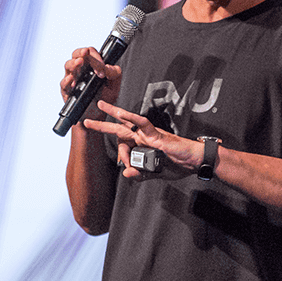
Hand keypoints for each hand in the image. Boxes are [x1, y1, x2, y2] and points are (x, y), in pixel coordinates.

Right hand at [60, 47, 122, 114]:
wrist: (97, 116)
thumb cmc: (103, 99)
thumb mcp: (113, 86)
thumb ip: (114, 74)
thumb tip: (108, 67)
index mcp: (91, 66)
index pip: (91, 53)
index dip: (96, 57)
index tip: (103, 67)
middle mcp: (80, 70)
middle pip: (76, 54)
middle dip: (81, 52)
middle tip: (86, 53)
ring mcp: (72, 80)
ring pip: (68, 66)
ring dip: (74, 63)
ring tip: (80, 62)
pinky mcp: (67, 91)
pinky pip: (63, 83)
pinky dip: (67, 80)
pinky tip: (72, 79)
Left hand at [83, 100, 205, 179]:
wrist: (194, 161)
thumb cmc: (178, 164)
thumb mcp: (155, 172)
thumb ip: (141, 173)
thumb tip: (126, 174)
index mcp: (142, 146)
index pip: (123, 144)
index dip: (119, 154)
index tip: (122, 164)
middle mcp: (144, 137)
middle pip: (119, 128)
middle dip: (103, 124)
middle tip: (87, 120)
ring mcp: (149, 135)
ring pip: (128, 122)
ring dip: (114, 114)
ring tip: (101, 106)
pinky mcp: (157, 135)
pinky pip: (143, 124)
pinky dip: (132, 118)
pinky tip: (121, 113)